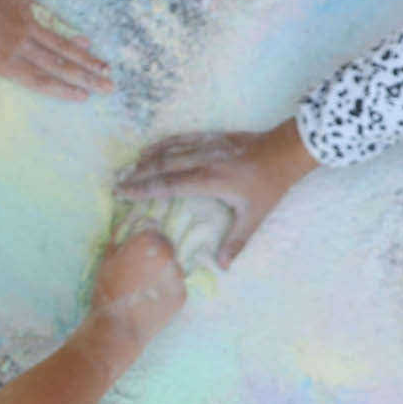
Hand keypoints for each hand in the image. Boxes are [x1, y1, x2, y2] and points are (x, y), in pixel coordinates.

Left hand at [0, 0, 112, 116]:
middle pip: (59, 64)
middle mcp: (22, 44)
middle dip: (86, 77)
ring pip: (62, 45)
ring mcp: (27, 24)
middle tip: (110, 87)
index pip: (39, 80)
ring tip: (106, 68)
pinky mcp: (27, 6)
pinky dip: (70, 34)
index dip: (63, 90)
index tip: (85, 96)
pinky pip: (53, 24)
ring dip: (86, 58)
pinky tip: (84, 39)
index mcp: (4, 60)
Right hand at [81, 227, 186, 356]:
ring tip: (147, 288)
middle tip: (143, 270)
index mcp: (147, 241)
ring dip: (164, 272)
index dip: (146, 240)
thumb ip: (118, 238)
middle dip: (157, 254)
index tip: (140, 251)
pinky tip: (154, 299)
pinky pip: (177, 285)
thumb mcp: (107, 260)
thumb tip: (125, 223)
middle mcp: (167, 254)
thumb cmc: (107, 292)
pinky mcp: (183, 293)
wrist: (119, 327)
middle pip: (167, 247)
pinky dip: (168, 289)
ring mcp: (178, 274)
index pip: (154, 230)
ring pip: (173, 267)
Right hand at [116, 122, 317, 269]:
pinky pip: (182, 138)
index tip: (124, 192)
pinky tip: (152, 148)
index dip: (145, 188)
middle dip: (139, 174)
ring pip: (170, 150)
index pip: (170, 185)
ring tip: (128, 167)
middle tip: (118, 181)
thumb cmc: (269, 185)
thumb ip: (236, 240)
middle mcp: (203, 160)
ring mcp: (207, 145)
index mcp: (210, 180)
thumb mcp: (254, 215)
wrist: (285, 151)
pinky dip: (164, 143)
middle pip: (163, 166)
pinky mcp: (212, 137)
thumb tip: (223, 266)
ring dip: (147, 158)